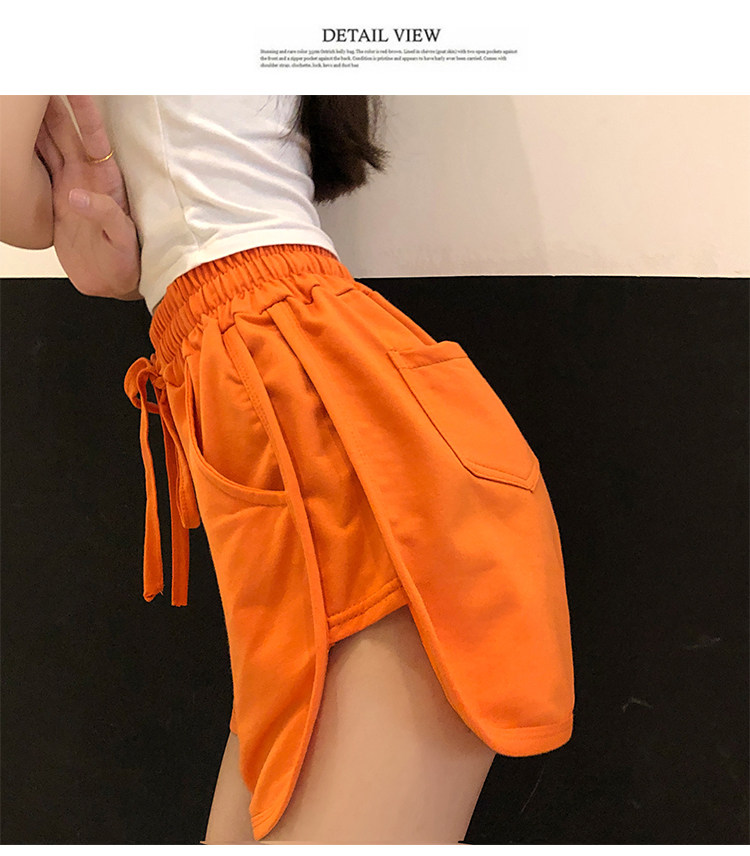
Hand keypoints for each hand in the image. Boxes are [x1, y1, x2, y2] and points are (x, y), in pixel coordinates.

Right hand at [34, 96, 142, 300]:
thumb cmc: (125, 259)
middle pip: (64, 131)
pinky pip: (38, 168)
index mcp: (106, 181)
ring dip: (36, 122)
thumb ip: (105, 214)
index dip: (85, 109)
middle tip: (39, 81)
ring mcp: (68, 185)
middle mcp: (86, 177)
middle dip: (52, 104)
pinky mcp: (54, 199)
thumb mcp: (122, 238)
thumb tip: (78, 196)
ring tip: (24, 98)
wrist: (110, 281)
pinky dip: (26, 151)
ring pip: (48, 144)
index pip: (94, 136)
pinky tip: (16, 135)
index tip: (76, 84)